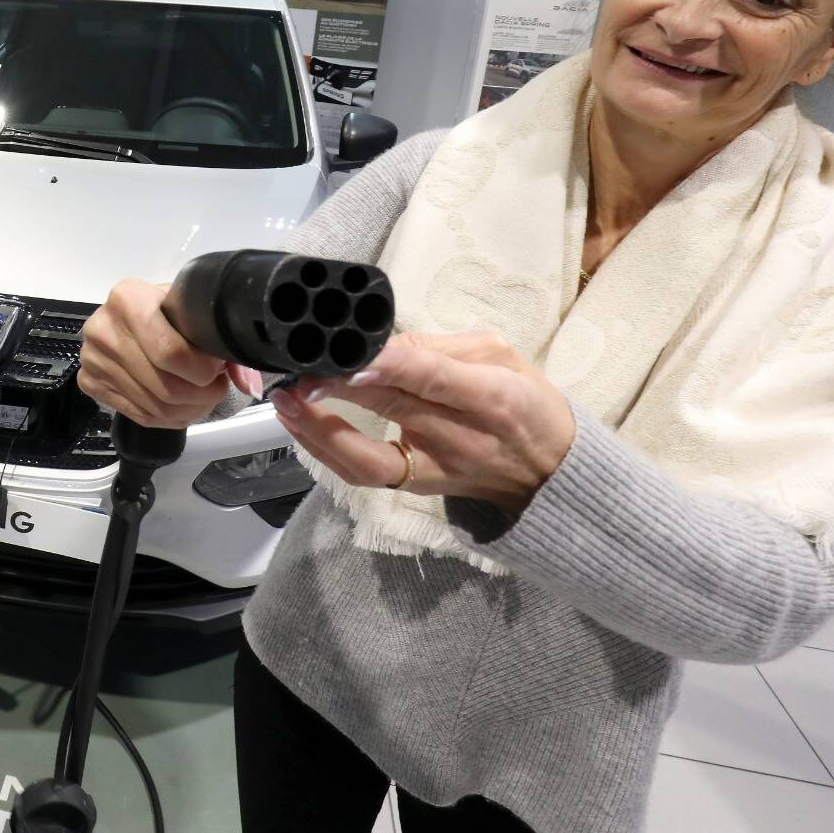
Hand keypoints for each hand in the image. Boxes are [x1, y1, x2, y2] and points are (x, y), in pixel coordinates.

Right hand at [78, 280, 258, 427]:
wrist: (130, 314)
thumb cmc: (167, 309)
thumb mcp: (192, 311)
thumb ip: (223, 343)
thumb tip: (250, 385)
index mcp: (129, 298)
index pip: (169, 352)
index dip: (202, 371)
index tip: (217, 370)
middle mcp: (103, 327)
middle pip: (164, 385)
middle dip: (201, 396)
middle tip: (216, 390)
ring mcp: (93, 358)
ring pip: (154, 406)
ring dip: (188, 411)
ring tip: (203, 399)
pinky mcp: (89, 382)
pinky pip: (139, 415)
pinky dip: (168, 418)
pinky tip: (182, 407)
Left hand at [270, 332, 575, 515]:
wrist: (549, 472)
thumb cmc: (526, 402)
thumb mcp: (501, 355)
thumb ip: (442, 348)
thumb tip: (382, 344)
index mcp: (489, 395)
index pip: (432, 379)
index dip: (389, 366)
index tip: (349, 356)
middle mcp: (459, 437)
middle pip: (390, 408)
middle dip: (337, 386)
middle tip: (295, 366)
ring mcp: (434, 469)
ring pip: (367, 458)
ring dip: (317, 429)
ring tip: (284, 400)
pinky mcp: (415, 488)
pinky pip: (363, 475)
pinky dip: (325, 451)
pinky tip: (299, 425)